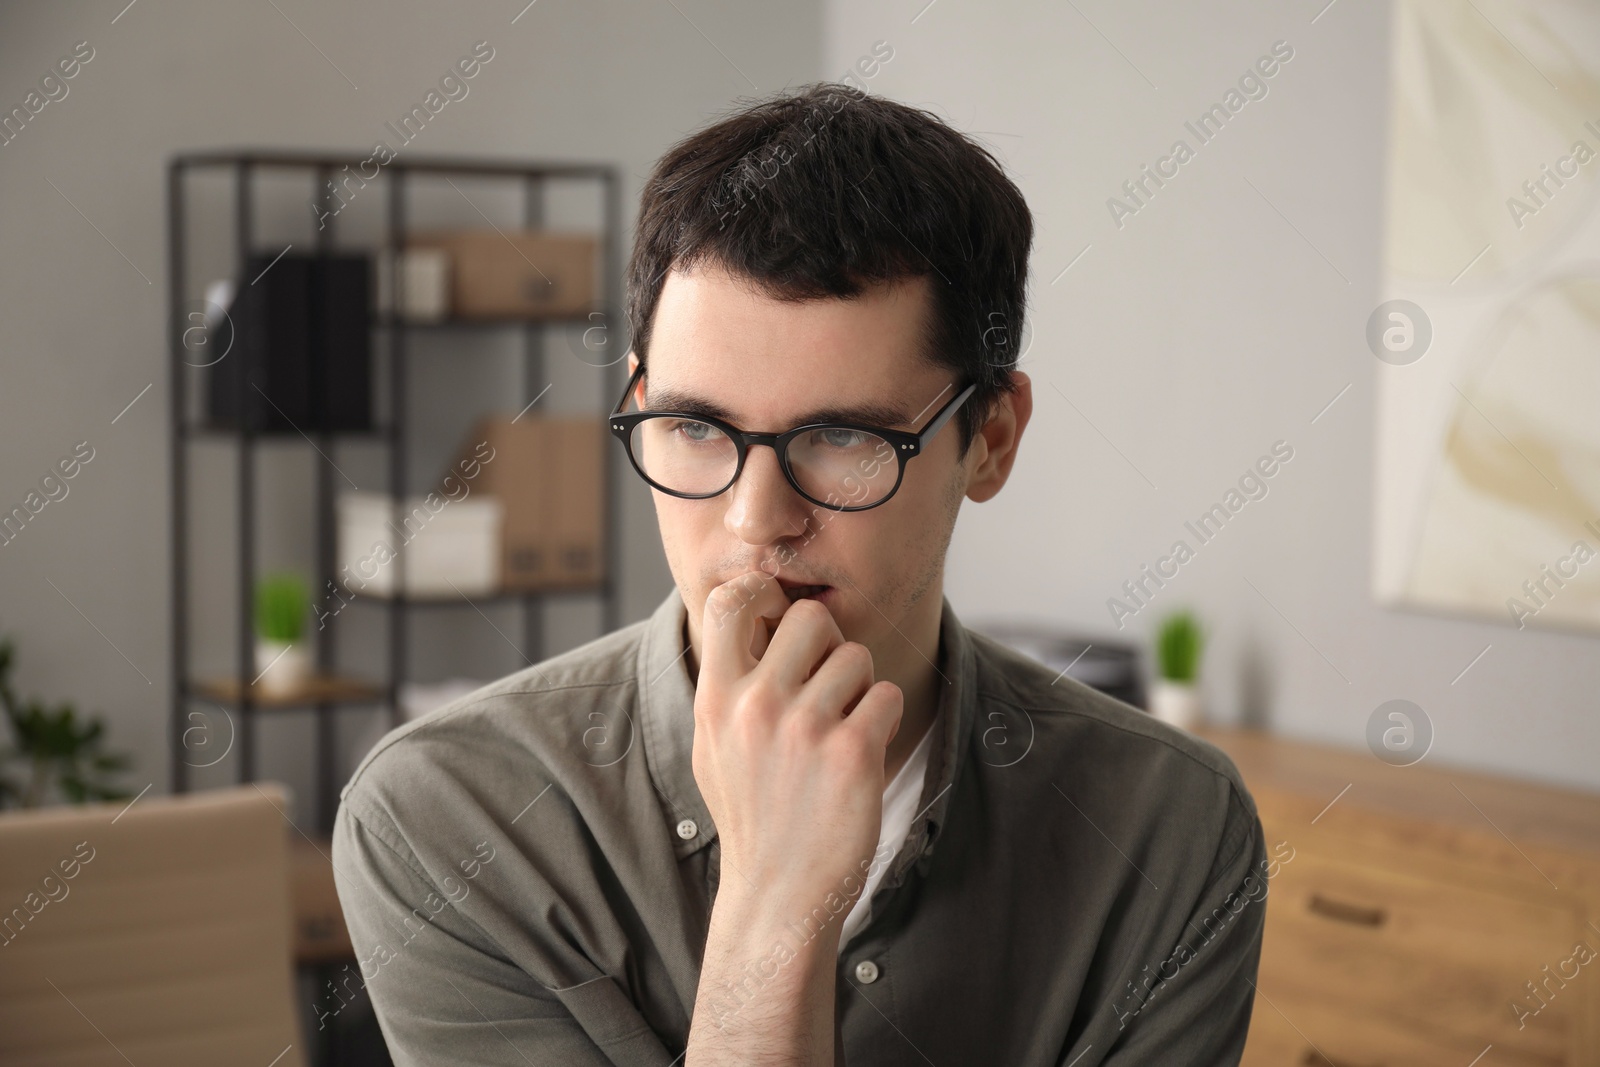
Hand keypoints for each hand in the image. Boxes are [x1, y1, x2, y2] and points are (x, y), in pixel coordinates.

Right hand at [690, 571, 902, 913]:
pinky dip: (884, 718)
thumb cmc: (752, 813)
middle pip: (811, 616)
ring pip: (857, 656)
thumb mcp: (714, 745)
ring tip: (841, 729)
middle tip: (825, 685)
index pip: (730, 600)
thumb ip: (729, 682)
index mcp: (717, 698)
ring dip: (860, 687)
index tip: (779, 620)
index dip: (762, 595)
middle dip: (828, 644)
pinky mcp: (853, 753)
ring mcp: (805, 728)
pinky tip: (862, 752)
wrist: (778, 892)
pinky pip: (888, 695)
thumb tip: (752, 612)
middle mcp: (756, 705)